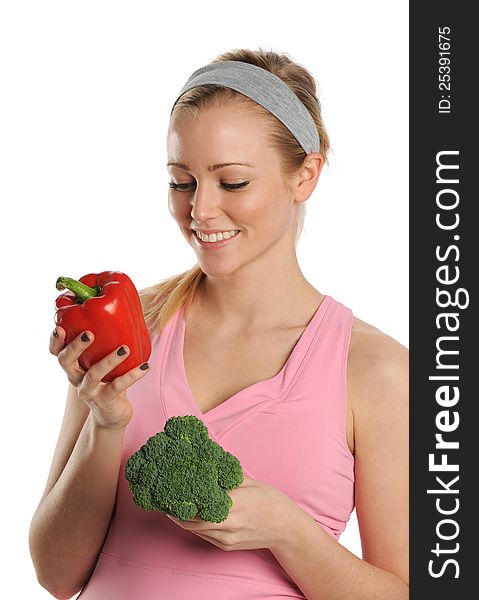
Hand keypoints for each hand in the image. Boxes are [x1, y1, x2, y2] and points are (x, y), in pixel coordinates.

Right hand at [49, 326, 149, 429]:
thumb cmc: (108, 381)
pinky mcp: (104, 401)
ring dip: (109, 360)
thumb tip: (125, 312)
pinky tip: (145, 367)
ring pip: (93, 375)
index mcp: (73, 366)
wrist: (112, 415)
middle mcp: (76, 378)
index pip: (57, 352)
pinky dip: (132, 375)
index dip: (55, 341)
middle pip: (66, 362)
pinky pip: (117, 387)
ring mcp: (88, 391)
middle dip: (76, 347)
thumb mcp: (102, 362)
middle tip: (89, 334)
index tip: (59, 327)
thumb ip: (106, 343)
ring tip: (124, 348)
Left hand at [166, 476, 297, 551]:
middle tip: (164, 496)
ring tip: (171, 504)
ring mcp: (226, 538)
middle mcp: (228, 523)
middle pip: (191, 519)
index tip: (170, 486)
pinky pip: (203, 535)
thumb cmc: (270, 501)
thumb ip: (226, 475)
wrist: (286, 529)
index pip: (199, 501)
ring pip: (194, 529)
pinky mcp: (226, 546)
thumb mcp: (249, 481)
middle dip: (175, 509)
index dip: (182, 496)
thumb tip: (208, 460)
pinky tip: (188, 515)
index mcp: (233, 503)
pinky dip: (193, 525)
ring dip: (181, 518)